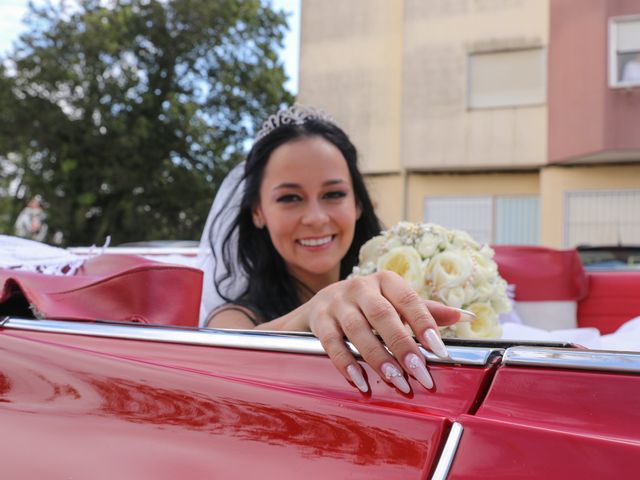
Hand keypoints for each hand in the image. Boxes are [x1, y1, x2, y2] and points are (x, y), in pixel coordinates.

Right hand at [298, 271, 468, 393]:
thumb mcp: (396, 302)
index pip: (408, 299)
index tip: (439, 352)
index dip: (424, 324)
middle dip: (402, 346)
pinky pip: (332, 342)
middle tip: (419, 374)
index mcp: (386, 280)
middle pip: (383, 315)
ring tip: (394, 380)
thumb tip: (466, 317)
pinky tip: (361, 381)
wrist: (321, 304)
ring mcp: (337, 302)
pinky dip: (346, 363)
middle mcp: (361, 287)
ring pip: (357, 329)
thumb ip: (427, 310)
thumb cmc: (369, 305)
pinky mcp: (318, 318)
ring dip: (377, 357)